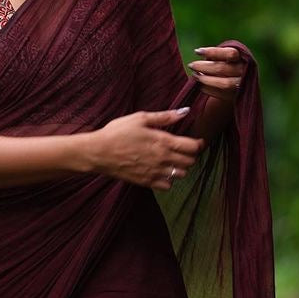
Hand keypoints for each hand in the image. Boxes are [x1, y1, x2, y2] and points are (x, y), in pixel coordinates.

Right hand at [90, 108, 205, 189]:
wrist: (99, 152)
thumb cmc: (117, 132)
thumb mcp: (141, 118)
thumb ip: (165, 117)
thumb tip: (185, 111)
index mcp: (163, 141)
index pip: (193, 147)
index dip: (199, 144)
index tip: (197, 141)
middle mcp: (162, 159)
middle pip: (190, 162)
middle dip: (191, 156)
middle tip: (184, 150)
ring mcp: (155, 172)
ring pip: (181, 175)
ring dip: (181, 168)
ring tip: (173, 161)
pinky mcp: (147, 182)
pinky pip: (167, 186)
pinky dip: (169, 180)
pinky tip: (162, 172)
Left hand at [188, 45, 245, 100]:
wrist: (244, 80)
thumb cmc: (231, 64)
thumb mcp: (227, 56)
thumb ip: (218, 55)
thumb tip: (199, 53)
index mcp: (243, 57)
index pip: (230, 53)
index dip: (213, 52)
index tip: (197, 52)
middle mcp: (245, 71)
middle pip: (222, 69)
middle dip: (204, 67)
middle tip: (191, 65)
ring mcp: (243, 85)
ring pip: (223, 83)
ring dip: (206, 80)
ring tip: (195, 76)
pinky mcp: (238, 96)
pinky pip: (222, 94)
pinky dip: (209, 90)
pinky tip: (200, 86)